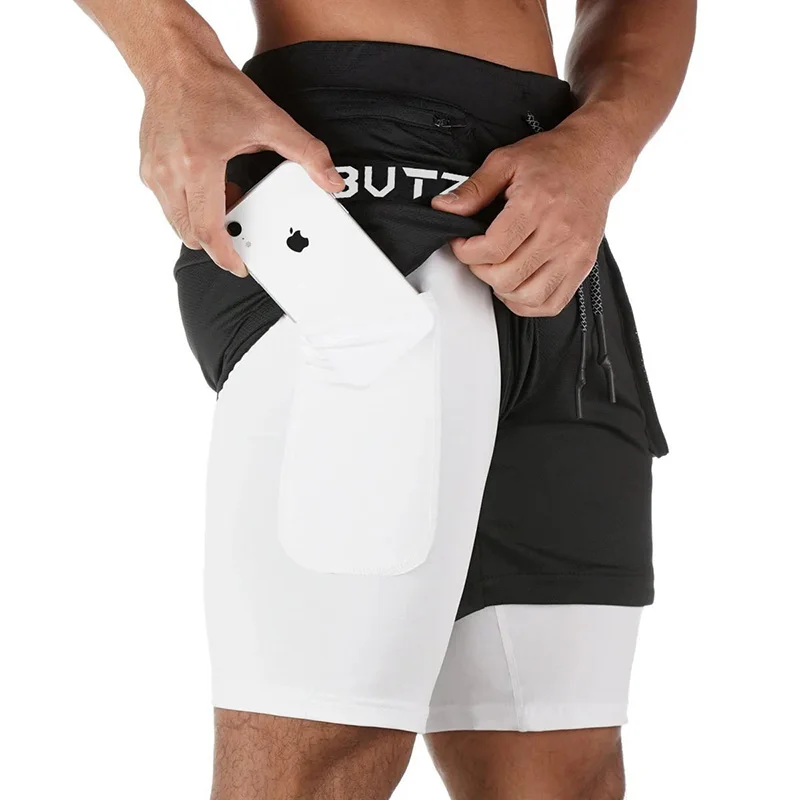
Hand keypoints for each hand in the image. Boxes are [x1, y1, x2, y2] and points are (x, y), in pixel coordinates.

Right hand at [138, 56, 344, 276]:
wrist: (175, 60)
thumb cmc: (216, 88)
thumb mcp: (270, 120)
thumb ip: (307, 153)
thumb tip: (332, 181)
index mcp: (197, 164)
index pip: (208, 229)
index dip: (226, 255)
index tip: (240, 266)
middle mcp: (168, 171)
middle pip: (191, 234)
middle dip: (218, 240)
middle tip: (242, 226)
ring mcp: (152, 171)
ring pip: (178, 223)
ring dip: (204, 222)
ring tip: (228, 196)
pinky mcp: (146, 168)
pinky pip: (168, 205)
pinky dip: (190, 207)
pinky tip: (209, 185)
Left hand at [430, 121, 625, 315]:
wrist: (595, 158)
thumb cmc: (551, 158)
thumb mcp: (505, 160)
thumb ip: (473, 189)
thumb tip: (444, 207)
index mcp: (536, 205)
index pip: (492, 249)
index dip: (466, 252)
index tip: (462, 242)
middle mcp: (558, 233)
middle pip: (506, 277)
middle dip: (481, 270)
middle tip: (478, 254)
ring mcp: (573, 253)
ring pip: (527, 297)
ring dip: (503, 290)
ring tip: (498, 269)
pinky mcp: (583, 265)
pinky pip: (552, 303)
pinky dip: (528, 303)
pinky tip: (518, 285)